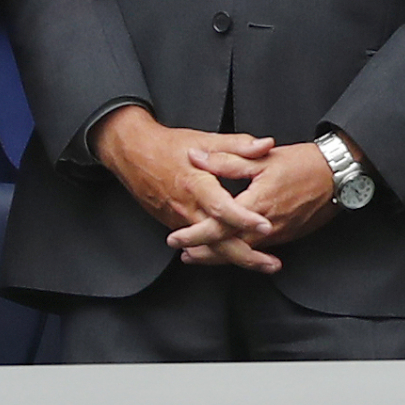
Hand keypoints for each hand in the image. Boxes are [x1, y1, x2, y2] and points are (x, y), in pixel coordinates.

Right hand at [92, 108, 276, 255]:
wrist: (132, 154)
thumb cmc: (169, 146)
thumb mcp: (205, 139)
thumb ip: (238, 145)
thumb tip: (266, 144)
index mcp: (197, 184)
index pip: (222, 208)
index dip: (244, 219)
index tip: (265, 226)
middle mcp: (188, 207)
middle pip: (217, 240)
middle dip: (246, 256)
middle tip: (272, 264)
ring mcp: (180, 220)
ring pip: (210, 247)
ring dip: (237, 258)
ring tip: (264, 264)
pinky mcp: (175, 224)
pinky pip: (201, 243)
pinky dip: (220, 252)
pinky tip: (240, 256)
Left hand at [171, 139, 339, 270]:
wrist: (339, 175)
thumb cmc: (303, 163)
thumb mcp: (262, 158)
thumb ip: (227, 160)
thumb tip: (197, 158)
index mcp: (257, 203)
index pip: (219, 227)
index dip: (195, 235)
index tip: (176, 238)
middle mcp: (267, 225)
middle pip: (229, 248)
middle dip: (204, 254)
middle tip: (183, 254)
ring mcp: (279, 233)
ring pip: (244, 252)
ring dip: (220, 256)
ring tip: (200, 256)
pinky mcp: (288, 235)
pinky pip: (259, 249)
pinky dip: (241, 251)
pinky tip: (232, 248)